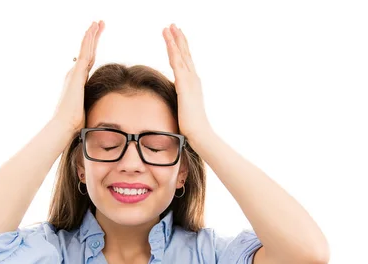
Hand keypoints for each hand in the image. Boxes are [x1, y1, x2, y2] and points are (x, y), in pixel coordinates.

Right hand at [52, 20, 104, 133]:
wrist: (64, 126)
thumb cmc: (73, 125)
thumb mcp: (85, 113)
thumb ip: (90, 108)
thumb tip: (98, 116)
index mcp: (77, 83)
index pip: (88, 63)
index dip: (92, 50)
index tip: (96, 40)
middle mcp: (74, 75)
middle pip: (87, 52)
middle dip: (93, 38)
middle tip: (98, 24)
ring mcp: (75, 73)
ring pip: (86, 49)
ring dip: (91, 35)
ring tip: (98, 22)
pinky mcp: (77, 74)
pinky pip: (85, 52)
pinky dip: (89, 40)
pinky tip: (93, 29)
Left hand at [162, 24, 212, 142]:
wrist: (200, 134)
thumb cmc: (192, 128)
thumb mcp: (183, 111)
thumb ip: (179, 104)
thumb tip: (175, 106)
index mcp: (192, 85)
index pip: (186, 63)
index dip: (180, 49)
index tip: (175, 37)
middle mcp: (193, 79)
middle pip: (185, 54)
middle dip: (178, 39)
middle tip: (172, 25)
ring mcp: (190, 81)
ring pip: (180, 55)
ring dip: (174, 39)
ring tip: (168, 26)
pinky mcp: (184, 84)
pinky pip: (176, 62)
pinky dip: (172, 49)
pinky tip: (168, 39)